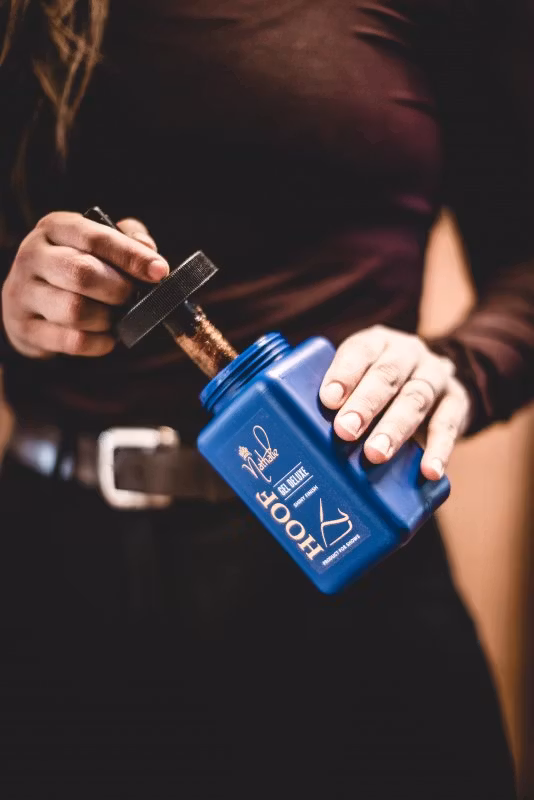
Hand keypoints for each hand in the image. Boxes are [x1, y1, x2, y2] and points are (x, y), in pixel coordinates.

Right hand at [1, 212, 167, 357]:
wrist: (28, 300)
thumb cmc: (74, 266)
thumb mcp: (97, 243)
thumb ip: (127, 240)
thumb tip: (150, 253)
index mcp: (55, 228)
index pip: (96, 238)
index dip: (131, 256)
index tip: (159, 272)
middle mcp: (33, 256)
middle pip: (83, 273)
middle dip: (119, 289)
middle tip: (132, 297)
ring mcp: (24, 293)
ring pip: (76, 310)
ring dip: (107, 318)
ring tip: (115, 316)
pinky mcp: (26, 328)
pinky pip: (72, 340)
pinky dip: (99, 343)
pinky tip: (107, 337)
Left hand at [319, 325, 471, 479]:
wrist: (435, 382)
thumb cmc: (378, 386)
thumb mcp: (358, 379)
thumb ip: (336, 397)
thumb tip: (299, 434)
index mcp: (377, 343)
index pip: (360, 350)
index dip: (344, 374)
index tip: (329, 399)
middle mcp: (408, 353)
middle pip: (387, 375)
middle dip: (365, 404)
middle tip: (345, 431)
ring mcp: (435, 375)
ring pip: (416, 399)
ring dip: (395, 428)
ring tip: (376, 454)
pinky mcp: (457, 401)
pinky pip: (450, 424)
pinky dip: (440, 448)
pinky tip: (429, 470)